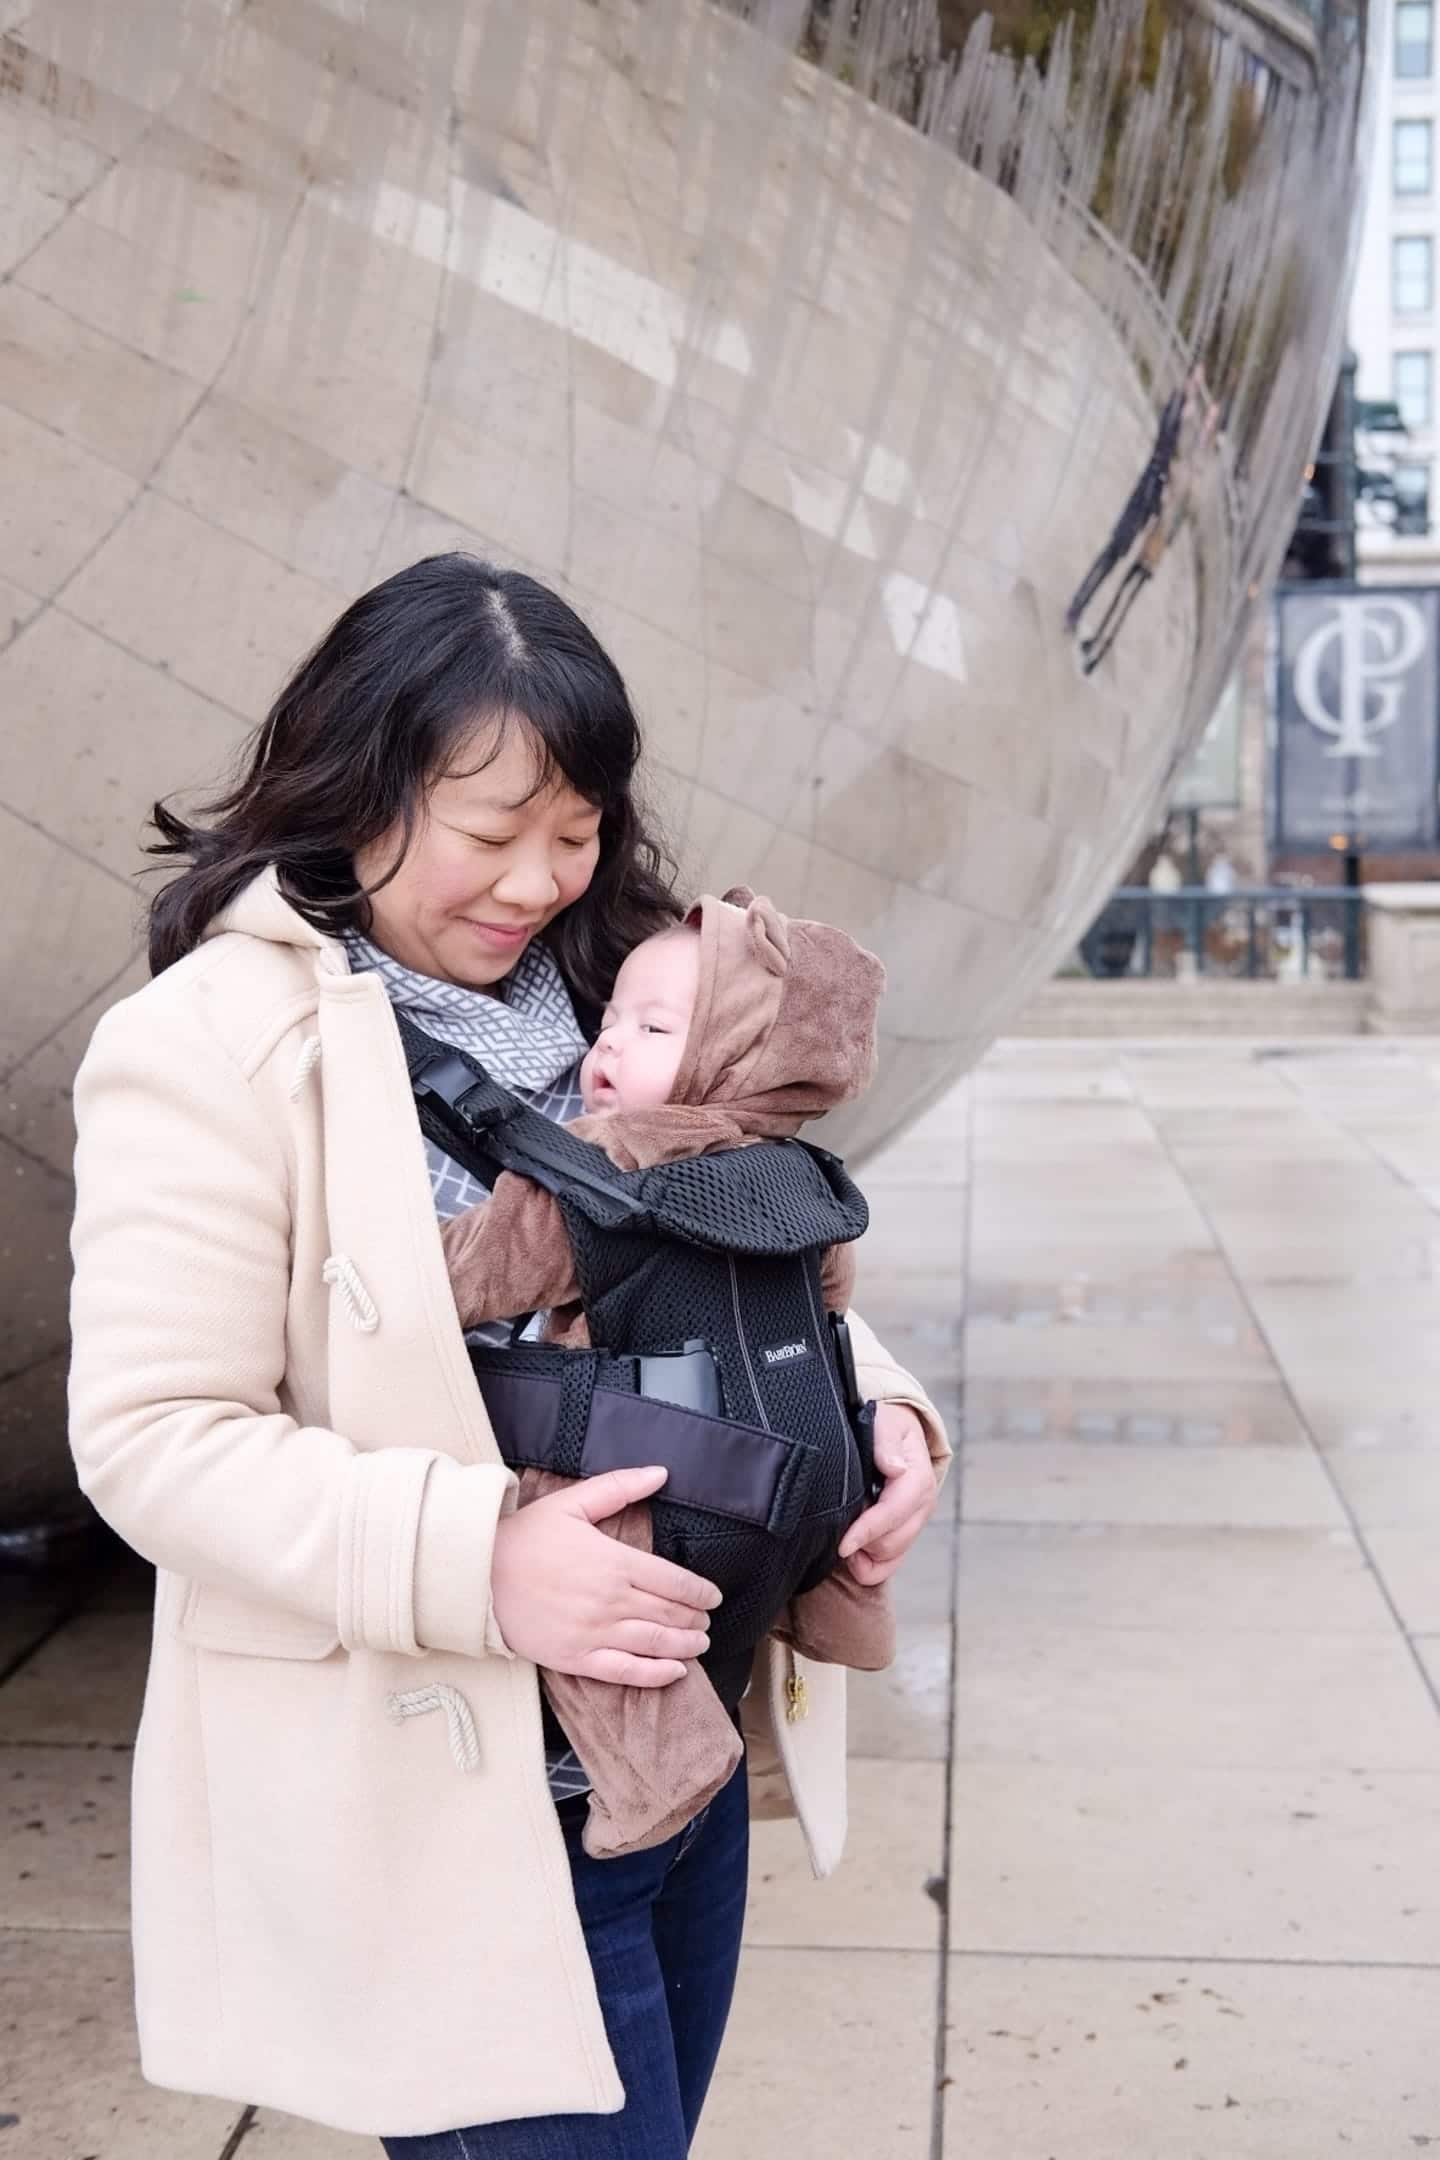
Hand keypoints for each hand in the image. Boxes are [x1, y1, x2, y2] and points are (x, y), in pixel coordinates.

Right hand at [489, 1465, 722, 1686]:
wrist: (479, 1576)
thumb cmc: (524, 1538)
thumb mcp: (572, 1503)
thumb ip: (620, 1487)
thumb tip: (660, 1472)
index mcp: (615, 1562)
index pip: (675, 1581)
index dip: (700, 1592)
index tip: (712, 1597)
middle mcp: (612, 1600)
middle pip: (670, 1614)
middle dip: (695, 1619)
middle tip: (706, 1620)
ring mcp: (595, 1633)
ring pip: (655, 1643)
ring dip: (686, 1646)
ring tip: (700, 1644)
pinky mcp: (577, 1658)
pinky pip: (626, 1672)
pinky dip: (656, 1674)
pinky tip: (675, 1672)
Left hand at [838, 1403, 937, 1585]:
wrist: (894, 1431)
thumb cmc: (885, 1426)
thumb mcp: (885, 1424)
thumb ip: (886, 1443)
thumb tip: (895, 1468)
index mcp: (918, 1479)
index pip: (893, 1513)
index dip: (867, 1531)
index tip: (842, 1545)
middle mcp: (923, 1504)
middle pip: (892, 1542)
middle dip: (862, 1543)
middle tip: (834, 1531)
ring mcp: (916, 1522)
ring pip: (890, 1556)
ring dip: (864, 1554)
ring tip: (841, 1537)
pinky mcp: (906, 1534)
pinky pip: (889, 1565)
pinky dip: (869, 1565)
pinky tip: (852, 1552)